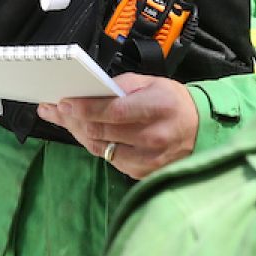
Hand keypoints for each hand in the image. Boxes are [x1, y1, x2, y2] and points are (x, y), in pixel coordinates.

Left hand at [36, 74, 198, 179]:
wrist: (200, 129)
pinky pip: (110, 159)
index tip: (64, 102)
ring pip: (101, 149)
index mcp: (157, 108)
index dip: (85, 108)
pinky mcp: (143, 172)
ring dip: (79, 133)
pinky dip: (95, 145)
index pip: (114, 112)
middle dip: (74, 120)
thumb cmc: (173, 102)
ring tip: (63, 119)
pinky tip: (83, 132)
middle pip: (102, 132)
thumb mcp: (151, 82)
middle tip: (55, 109)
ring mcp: (148, 159)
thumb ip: (120, 86)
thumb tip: (91, 91)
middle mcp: (154, 137)